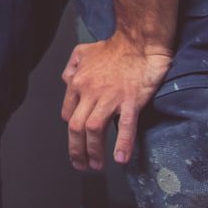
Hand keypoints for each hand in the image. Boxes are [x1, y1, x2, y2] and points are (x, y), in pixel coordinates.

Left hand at [59, 34, 171, 170]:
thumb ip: (72, 67)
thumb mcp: (82, 52)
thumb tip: (68, 81)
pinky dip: (122, 143)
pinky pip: (125, 126)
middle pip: (76, 126)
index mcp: (78, 83)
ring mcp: (110, 98)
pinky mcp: (131, 101)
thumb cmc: (112, 47)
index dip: (71, 130)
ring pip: (94, 129)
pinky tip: (120, 159)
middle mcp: (90, 92)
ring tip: (96, 166)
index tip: (76, 141)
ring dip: (93, 151)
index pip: (68, 113)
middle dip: (76, 149)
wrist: (139, 41)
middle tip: (80, 165)